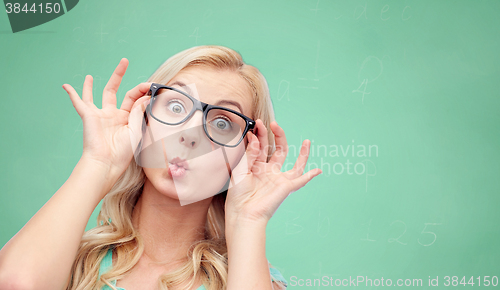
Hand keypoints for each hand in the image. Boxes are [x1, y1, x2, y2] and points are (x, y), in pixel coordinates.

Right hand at [62, 58, 150, 180]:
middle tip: (124, 60)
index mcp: (127, 119)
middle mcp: (113, 115)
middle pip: (116, 91)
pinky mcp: (89, 116)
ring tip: (90, 76)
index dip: (142, 90)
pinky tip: (66, 86)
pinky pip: (79, 103)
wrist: (107, 162)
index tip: (151, 85)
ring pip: (96, 96)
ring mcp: (100, 115)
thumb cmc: (123, 151)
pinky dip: (73, 94)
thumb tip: (147, 96)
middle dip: (119, 76)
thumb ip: (139, 111)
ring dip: (93, 84)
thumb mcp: (136, 129)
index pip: (134, 98)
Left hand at [225, 120, 321, 226]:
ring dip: (302, 153)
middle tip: (273, 123)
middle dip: (276, 136)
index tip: (257, 123)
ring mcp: (279, 179)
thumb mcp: (240, 169)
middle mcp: (269, 172)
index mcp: (256, 167)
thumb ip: (250, 153)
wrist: (243, 212)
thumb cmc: (237, 195)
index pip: (262, 146)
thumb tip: (256, 138)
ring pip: (295, 165)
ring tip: (307, 140)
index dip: (260, 134)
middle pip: (278, 150)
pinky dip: (310, 176)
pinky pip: (301, 180)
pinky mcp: (286, 187)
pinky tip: (318, 170)